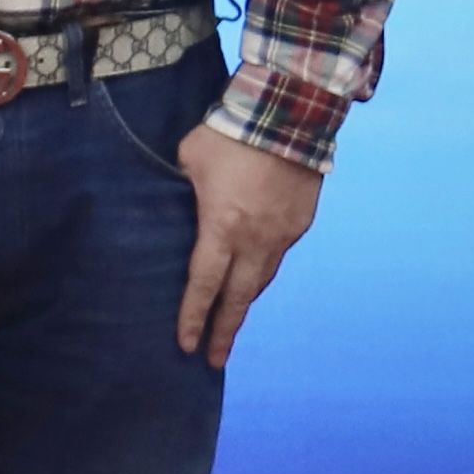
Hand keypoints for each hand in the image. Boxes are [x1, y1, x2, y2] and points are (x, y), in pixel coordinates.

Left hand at [174, 122, 320, 367]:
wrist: (291, 115)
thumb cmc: (230, 135)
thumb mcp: (188, 161)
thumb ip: (180, 193)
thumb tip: (172, 208)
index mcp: (222, 227)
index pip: (203, 285)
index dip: (193, 317)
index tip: (185, 345)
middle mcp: (255, 240)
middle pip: (238, 298)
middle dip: (223, 331)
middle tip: (212, 359)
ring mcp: (282, 234)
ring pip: (261, 280)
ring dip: (244, 303)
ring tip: (229, 323)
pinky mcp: (300, 223)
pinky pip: (277, 257)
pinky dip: (261, 273)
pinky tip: (252, 279)